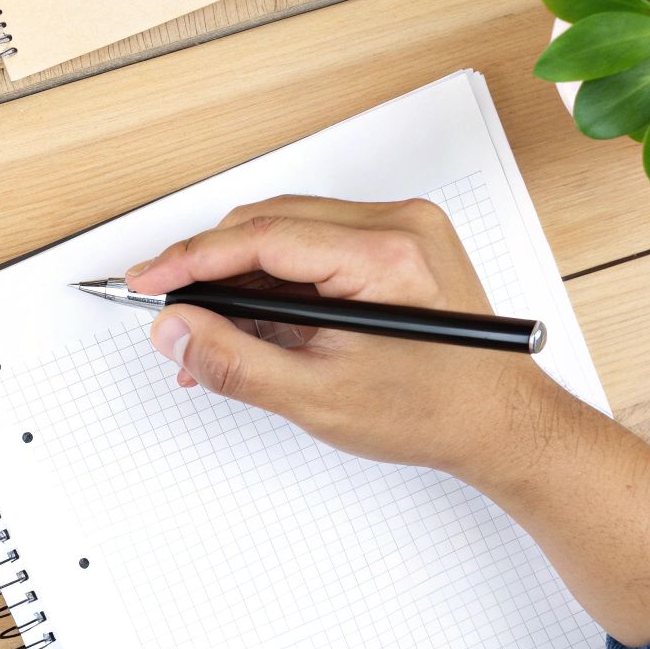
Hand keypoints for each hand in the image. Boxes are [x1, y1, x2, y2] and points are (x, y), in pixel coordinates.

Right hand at [135, 194, 649, 644]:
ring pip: (287, 233)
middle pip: (269, 224)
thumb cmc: (436, 412)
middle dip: (209, 270)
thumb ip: (234, 360)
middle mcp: (399, 225)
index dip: (191, 259)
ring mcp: (402, 230)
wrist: (503, 424)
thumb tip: (175, 331)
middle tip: (168, 316)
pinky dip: (274, 281)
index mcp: (386, 254)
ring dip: (239, 279)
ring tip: (207, 335)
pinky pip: (314, 245)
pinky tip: (251, 323)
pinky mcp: (399, 244)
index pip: (262, 236)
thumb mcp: (317, 397)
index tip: (146, 281)